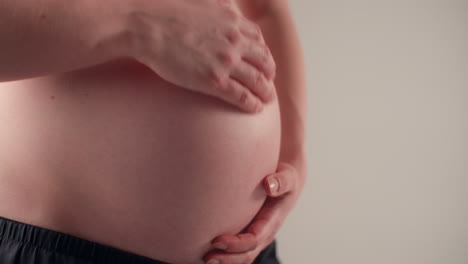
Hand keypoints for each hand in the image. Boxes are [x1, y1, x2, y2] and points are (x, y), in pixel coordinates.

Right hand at [124, 0, 276, 112]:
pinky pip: (242, 96)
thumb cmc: (166, 12)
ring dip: (265, 92)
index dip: (263, 53)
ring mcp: (227, 62)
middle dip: (269, 74)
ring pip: (257, 81)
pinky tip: (255, 108)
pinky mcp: (215, 81)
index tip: (262, 62)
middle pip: (264, 61)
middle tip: (268, 82)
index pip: (258, 40)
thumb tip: (223, 5)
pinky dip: (252, 103)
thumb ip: (217, 5)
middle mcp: (235, 41)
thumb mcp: (201, 1)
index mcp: (232, 21)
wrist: (147, 26)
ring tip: (267, 99)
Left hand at [203, 161, 304, 263]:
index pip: (254, 240)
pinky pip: (236, 251)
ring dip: (224, 261)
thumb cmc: (285, 180)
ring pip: (241, 257)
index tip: (217, 240)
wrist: (286, 183)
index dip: (236, 244)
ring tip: (203, 260)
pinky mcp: (247, 233)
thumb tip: (268, 185)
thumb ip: (281, 181)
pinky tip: (204, 252)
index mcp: (272, 222)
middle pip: (246, 255)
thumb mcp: (288, 178)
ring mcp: (256, 237)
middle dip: (228, 259)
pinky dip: (224, 255)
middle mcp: (264, 234)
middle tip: (207, 258)